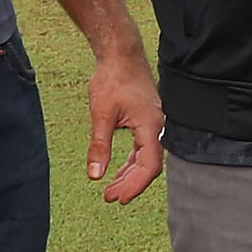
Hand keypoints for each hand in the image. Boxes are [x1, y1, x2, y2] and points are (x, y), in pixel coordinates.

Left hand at [85, 40, 163, 203]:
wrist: (121, 54)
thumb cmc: (113, 79)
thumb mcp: (101, 115)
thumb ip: (99, 146)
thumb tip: (94, 175)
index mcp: (150, 126)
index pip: (149, 166)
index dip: (134, 185)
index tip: (117, 198)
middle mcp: (157, 127)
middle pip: (149, 166)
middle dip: (130, 184)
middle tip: (109, 197)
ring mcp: (153, 124)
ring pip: (146, 158)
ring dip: (130, 175)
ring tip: (112, 189)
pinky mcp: (146, 120)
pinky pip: (143, 148)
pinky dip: (131, 162)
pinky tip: (118, 171)